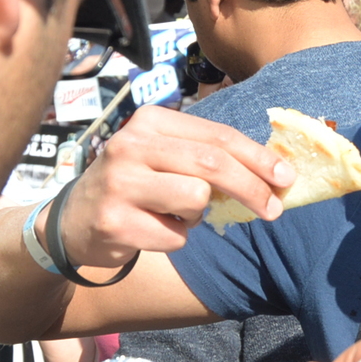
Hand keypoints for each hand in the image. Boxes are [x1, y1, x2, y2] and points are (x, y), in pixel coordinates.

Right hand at [54, 104, 292, 269]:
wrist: (74, 221)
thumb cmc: (135, 185)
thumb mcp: (163, 157)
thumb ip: (206, 156)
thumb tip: (272, 172)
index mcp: (150, 122)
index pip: (218, 136)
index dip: (258, 158)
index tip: (286, 177)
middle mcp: (131, 145)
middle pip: (212, 165)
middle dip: (252, 189)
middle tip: (273, 210)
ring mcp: (120, 183)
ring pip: (195, 199)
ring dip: (197, 216)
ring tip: (173, 214)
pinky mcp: (115, 222)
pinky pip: (175, 237)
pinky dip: (175, 239)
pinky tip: (151, 230)